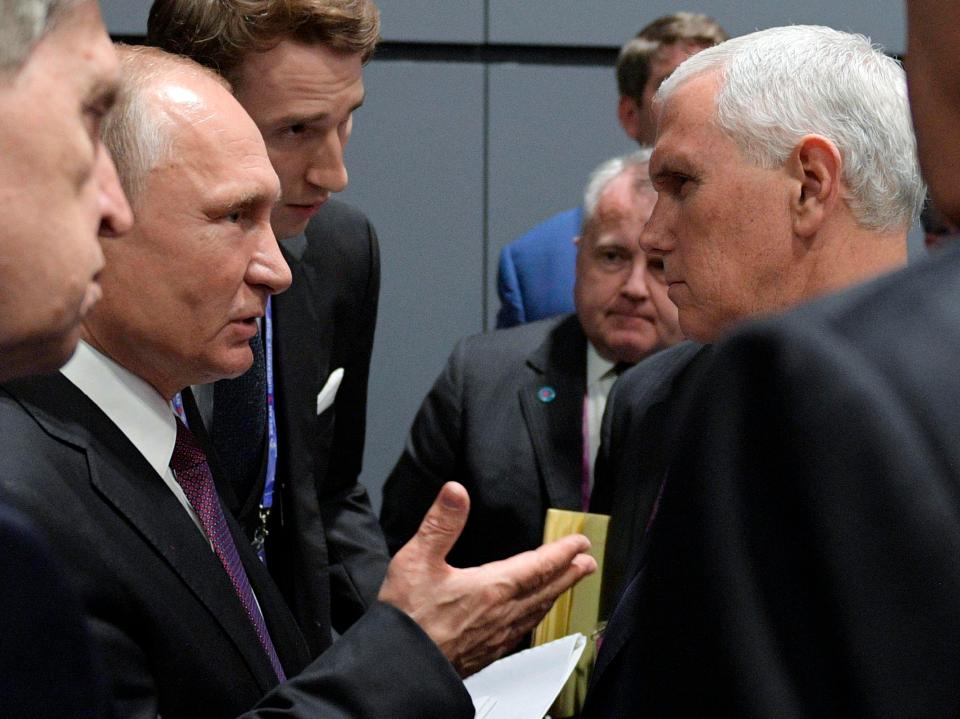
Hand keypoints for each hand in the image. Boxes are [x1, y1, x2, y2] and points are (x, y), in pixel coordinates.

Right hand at [378, 482, 596, 676]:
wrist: (399, 668)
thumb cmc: (407, 619)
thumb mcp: (417, 560)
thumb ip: (441, 524)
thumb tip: (456, 492)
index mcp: (491, 588)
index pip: (538, 565)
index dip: (562, 552)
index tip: (580, 542)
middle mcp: (501, 614)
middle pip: (545, 589)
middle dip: (568, 574)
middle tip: (588, 563)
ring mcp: (496, 637)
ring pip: (536, 612)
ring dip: (555, 595)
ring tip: (565, 585)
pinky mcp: (486, 653)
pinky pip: (521, 631)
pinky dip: (534, 617)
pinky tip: (529, 618)